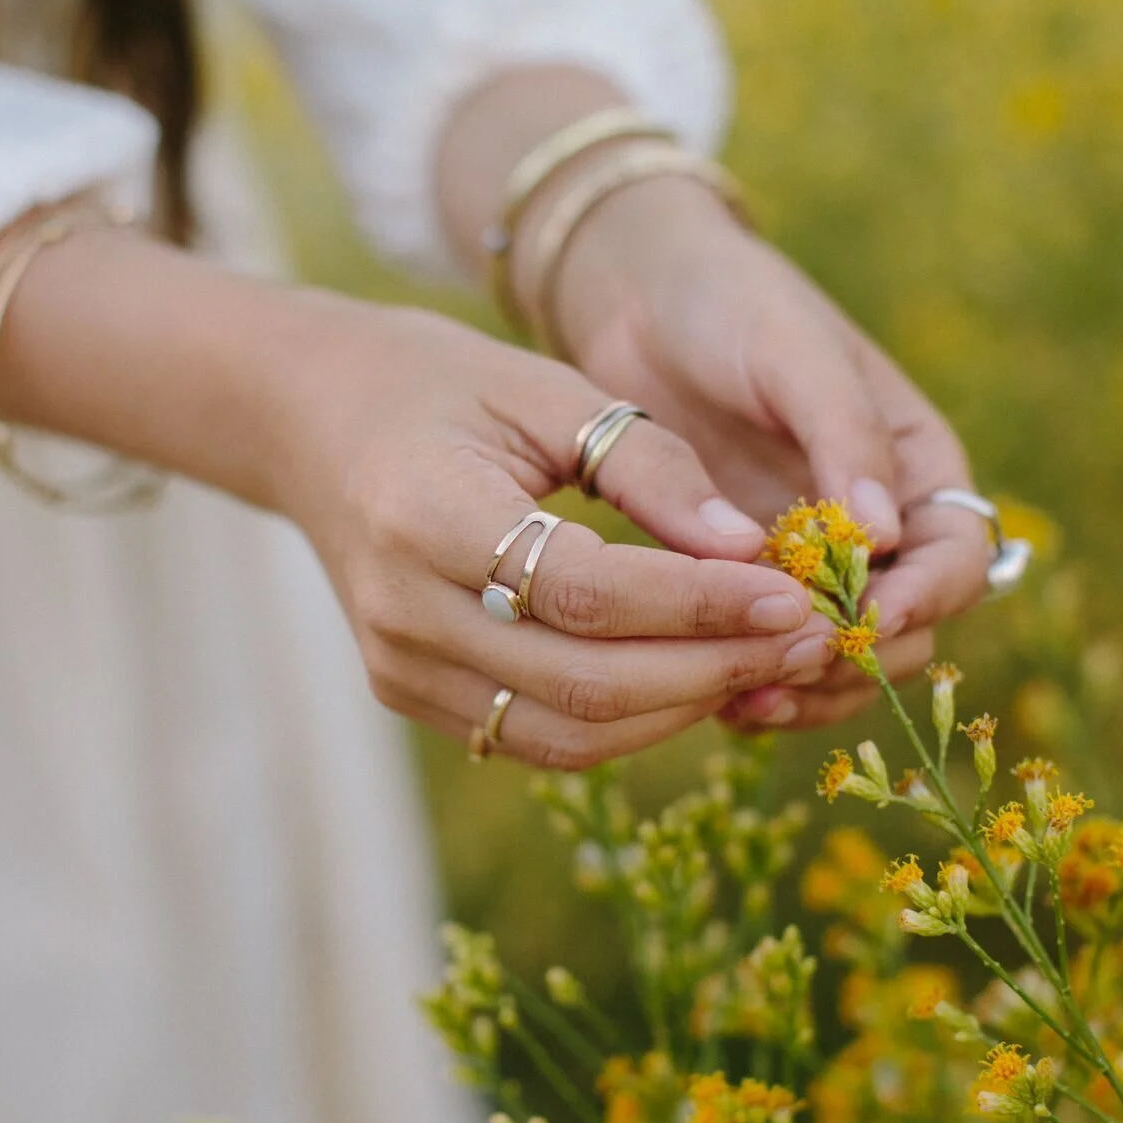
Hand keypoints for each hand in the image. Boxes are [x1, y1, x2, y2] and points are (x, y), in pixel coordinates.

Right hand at [270, 300, 840, 767]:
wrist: (309, 423)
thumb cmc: (436, 384)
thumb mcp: (545, 388)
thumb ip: (649, 466)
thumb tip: (750, 549)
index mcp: (424, 516)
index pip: (586, 591)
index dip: (701, 604)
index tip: (796, 593)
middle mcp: (402, 610)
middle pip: (584, 683)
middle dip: (714, 669)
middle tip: (812, 640)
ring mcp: (400, 667)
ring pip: (568, 733)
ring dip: (682, 709)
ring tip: (769, 663)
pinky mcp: (410, 695)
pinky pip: (538, 738)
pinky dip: (628, 720)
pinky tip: (695, 676)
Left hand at [548, 174, 993, 729]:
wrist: (636, 296)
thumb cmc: (733, 303)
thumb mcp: (795, 352)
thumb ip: (845, 436)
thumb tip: (888, 535)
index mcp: (916, 466)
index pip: (959, 557)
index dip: (927, 597)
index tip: (871, 616)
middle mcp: (877, 526)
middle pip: (907, 627)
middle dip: (858, 657)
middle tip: (791, 667)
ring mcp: (809, 562)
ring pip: (838, 657)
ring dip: (805, 688)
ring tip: (747, 699)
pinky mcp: (742, 580)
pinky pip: (765, 650)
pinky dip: (748, 675)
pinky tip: (710, 693)